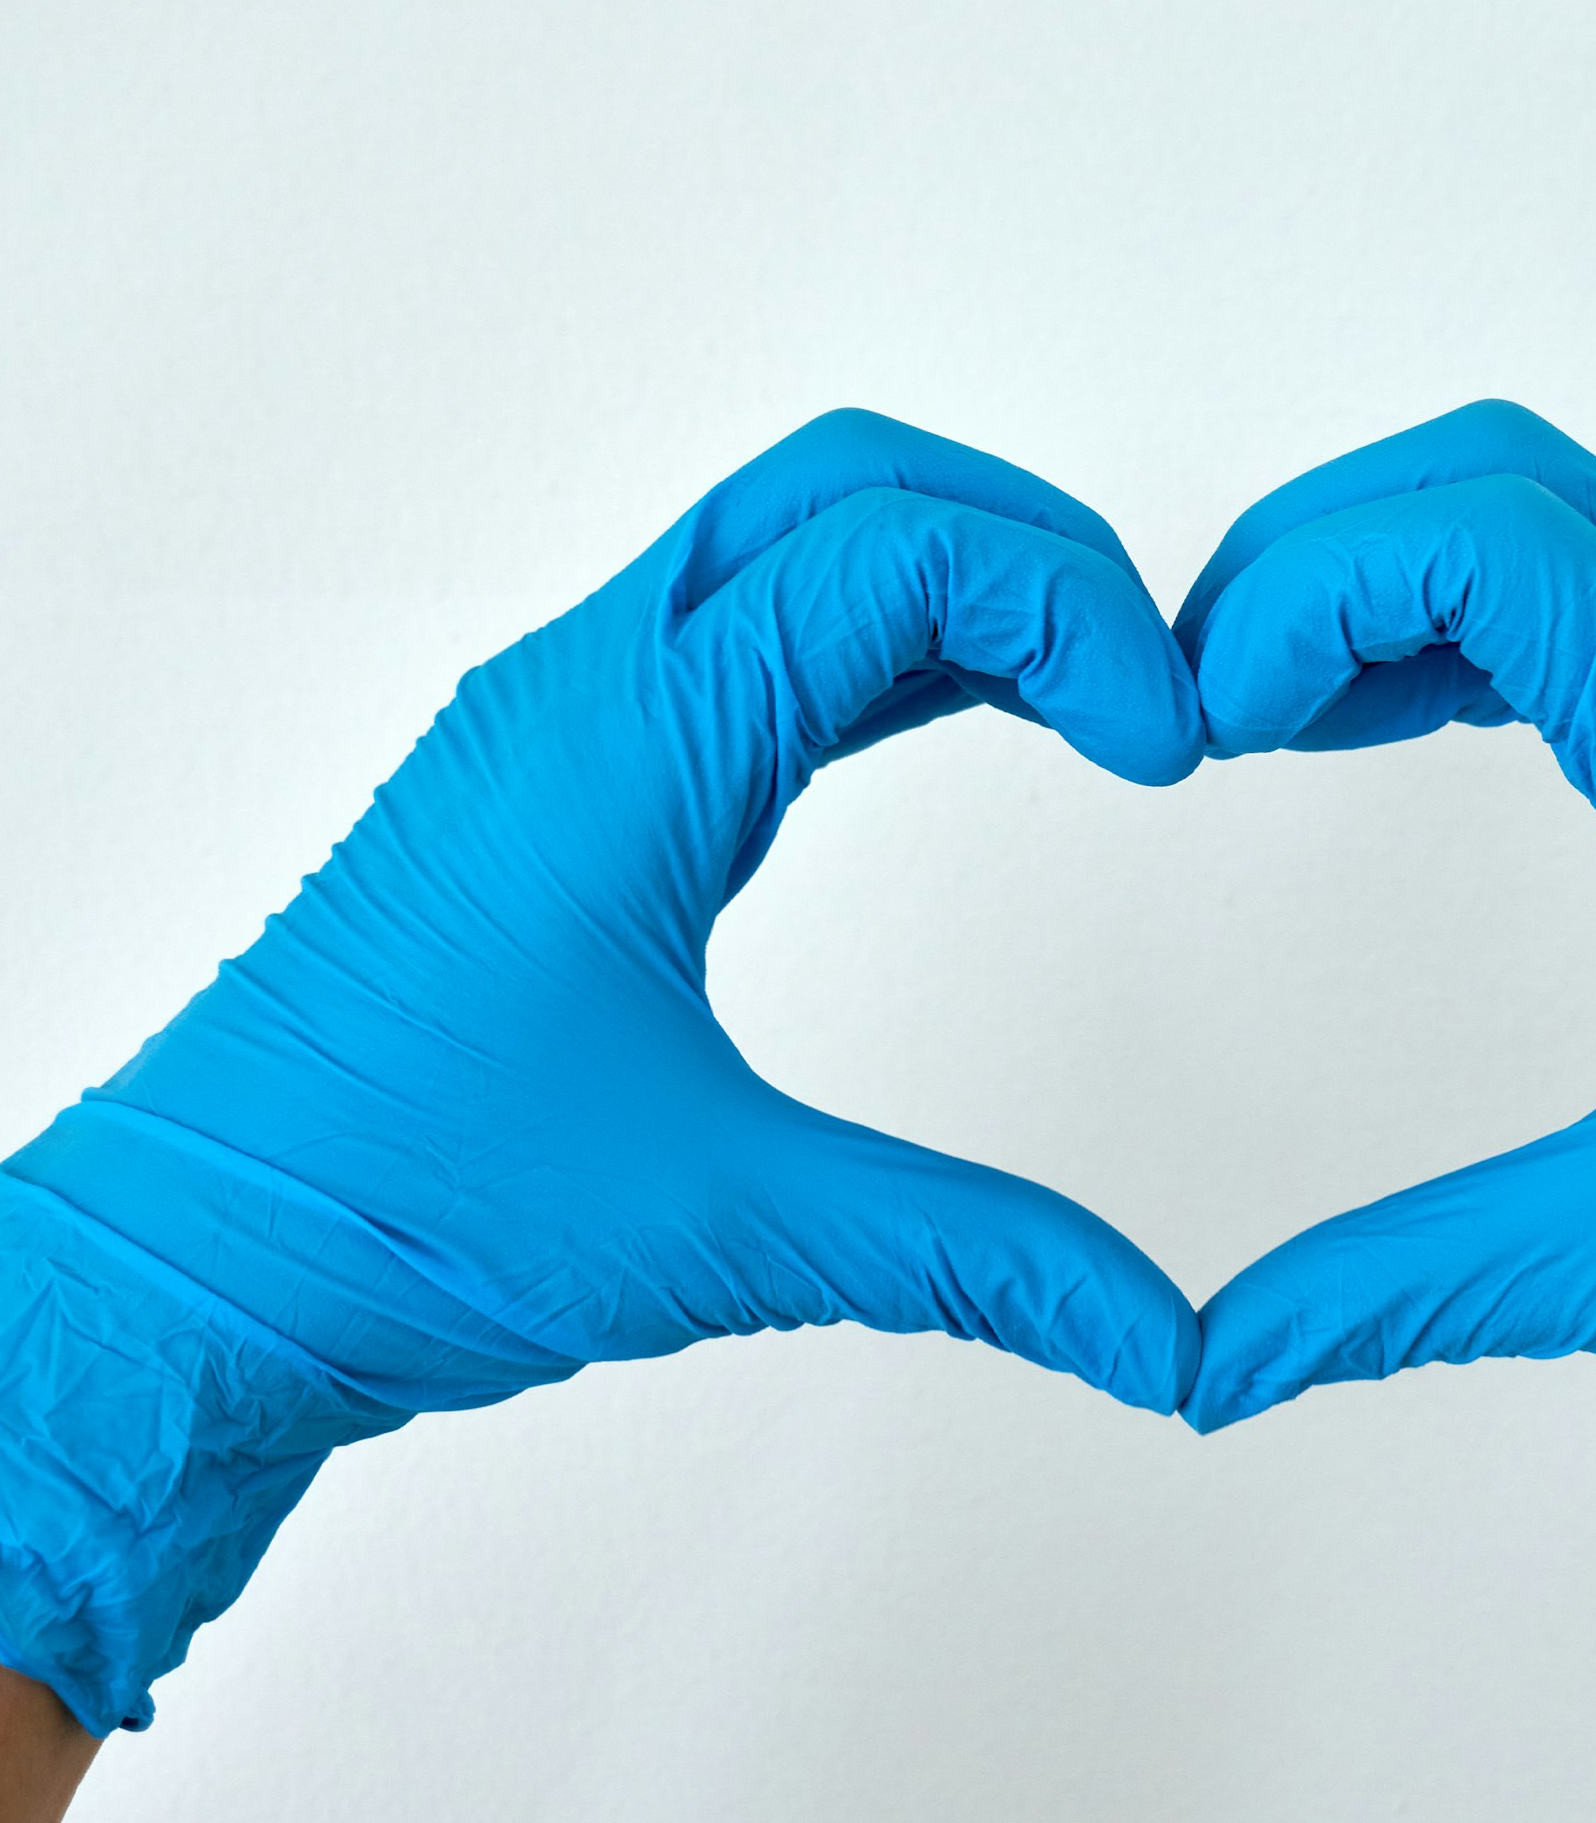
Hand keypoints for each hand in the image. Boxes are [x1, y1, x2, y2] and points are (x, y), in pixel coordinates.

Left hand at [0, 410, 1203, 1737]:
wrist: (201, 1262)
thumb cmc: (400, 1213)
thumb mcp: (729, 1227)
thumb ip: (976, 1261)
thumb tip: (1164, 1338)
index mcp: (632, 744)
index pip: (900, 555)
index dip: (1075, 616)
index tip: (1168, 746)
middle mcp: (589, 686)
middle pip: (850, 484)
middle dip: (1031, 548)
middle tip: (1146, 677)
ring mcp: (563, 716)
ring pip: (790, 537)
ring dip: (953, 578)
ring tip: (1084, 691)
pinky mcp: (557, 772)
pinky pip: (741, 629)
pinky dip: (875, 640)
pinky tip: (956, 715)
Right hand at [1176, 400, 1595, 1699]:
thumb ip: (1406, 1285)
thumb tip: (1212, 1362)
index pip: (1496, 540)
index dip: (1314, 588)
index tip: (1212, 721)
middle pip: (1505, 473)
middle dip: (1321, 549)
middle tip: (1203, 689)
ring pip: (1545, 519)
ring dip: (1380, 577)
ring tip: (1254, 708)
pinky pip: (1584, 608)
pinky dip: (1448, 631)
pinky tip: (1363, 728)